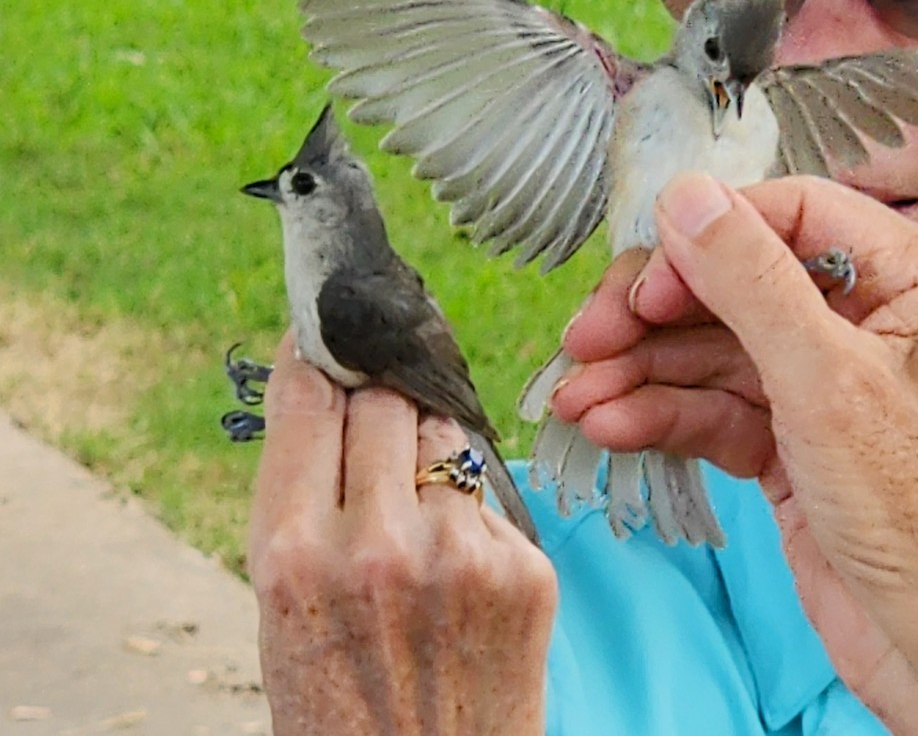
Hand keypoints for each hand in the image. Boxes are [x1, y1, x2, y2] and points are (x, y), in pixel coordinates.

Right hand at [248, 339, 556, 735]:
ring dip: (427, 440)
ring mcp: (460, 552)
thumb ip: (304, 500)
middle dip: (376, 394)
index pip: (310, 400)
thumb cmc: (338, 706)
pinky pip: (488, 489)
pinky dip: (468, 503)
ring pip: (444, 429)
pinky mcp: (524, 567)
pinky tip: (455, 558)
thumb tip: (333, 390)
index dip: (316, 354)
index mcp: (294, 554)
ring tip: (414, 500)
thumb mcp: (282, 609)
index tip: (325, 330)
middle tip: (374, 407)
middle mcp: (379, 542)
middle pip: (385, 397)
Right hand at [556, 173, 917, 731]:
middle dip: (657, 314)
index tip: (642, 279)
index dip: (708, 238)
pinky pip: (722, 404)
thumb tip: (687, 193)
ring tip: (578, 396)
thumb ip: (751, 280)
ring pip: (721, 347)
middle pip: (743, 281)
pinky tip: (611, 425)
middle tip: (589, 336)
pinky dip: (666, 415)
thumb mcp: (830, 383)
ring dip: (644, 372)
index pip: (794, 214)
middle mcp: (882, 316)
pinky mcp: (801, 436)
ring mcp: (837, 379)